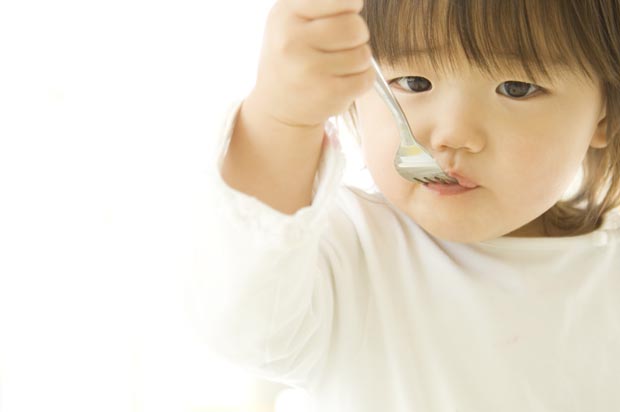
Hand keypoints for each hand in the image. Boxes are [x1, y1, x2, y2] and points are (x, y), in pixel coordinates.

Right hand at [249, 0, 373, 129]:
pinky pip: (366, 78)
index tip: (344, 14)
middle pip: (355, 27)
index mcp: (286, 14)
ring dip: (359, 60)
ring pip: (363, 54)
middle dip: (357, 34)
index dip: (350, 6)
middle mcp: (292, 40)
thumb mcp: (292, 18)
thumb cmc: (293, 54)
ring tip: (337, 65)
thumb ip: (320, 2)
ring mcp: (309, 69)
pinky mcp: (326, 94)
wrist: (276, 106)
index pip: (341, 0)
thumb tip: (355, 0)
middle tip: (342, 44)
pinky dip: (361, 79)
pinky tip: (342, 81)